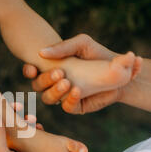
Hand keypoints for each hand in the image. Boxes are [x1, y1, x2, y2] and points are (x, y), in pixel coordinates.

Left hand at [0, 109, 51, 151]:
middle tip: (17, 105)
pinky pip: (30, 133)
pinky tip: (39, 126)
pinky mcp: (29, 149)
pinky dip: (34, 127)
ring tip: (31, 117)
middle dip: (7, 112)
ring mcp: (15, 147)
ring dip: (23, 119)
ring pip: (16, 126)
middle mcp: (0, 146)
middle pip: (0, 122)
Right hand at [23, 34, 141, 113]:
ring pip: (48, 98)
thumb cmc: (98, 54)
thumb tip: (41, 52)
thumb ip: (62, 47)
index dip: (28, 71)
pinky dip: (70, 99)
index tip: (32, 68)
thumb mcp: (82, 44)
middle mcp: (54, 83)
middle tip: (59, 73)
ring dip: (54, 91)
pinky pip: (67, 106)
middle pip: (38, 86)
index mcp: (50, 68)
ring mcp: (63, 96)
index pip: (32, 72)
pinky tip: (76, 90)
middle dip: (45, 80)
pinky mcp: (76, 106)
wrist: (122, 70)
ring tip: (67, 82)